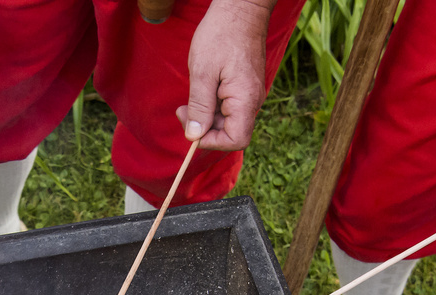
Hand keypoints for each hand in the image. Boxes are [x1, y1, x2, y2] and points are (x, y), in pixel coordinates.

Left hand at [176, 0, 271, 151]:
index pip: (236, 140)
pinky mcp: (245, 87)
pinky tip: (202, 88)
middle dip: (204, 127)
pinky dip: (212, 104)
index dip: (212, 141)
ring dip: (206, 115)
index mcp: (245, 100)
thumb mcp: (202, 72)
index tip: (192, 128)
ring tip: (191, 95)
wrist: (241, 9)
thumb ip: (200, 107)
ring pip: (227, 120)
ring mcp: (250, 94)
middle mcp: (253, 101)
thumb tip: (194, 136)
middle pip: (230, 132)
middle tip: (182, 110)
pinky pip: (229, 106)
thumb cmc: (221, 34)